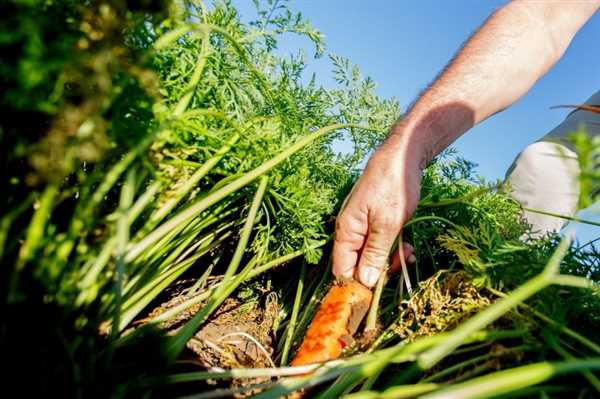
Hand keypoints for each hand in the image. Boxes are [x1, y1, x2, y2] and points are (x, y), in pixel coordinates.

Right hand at [332, 137, 421, 286]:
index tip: (380, 289)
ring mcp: (362, 228)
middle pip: (357, 266)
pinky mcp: (375, 224)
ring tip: (409, 252)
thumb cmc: (393, 186)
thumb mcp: (388, 224)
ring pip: (371, 257)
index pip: (342, 270)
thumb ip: (375, 253)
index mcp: (347, 231)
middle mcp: (350, 232)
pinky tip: (408, 247)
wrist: (402, 157)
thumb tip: (364, 282)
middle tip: (402, 263)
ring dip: (390, 260)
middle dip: (380, 270)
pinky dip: (393, 250)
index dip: (358, 284)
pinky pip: (379, 246)